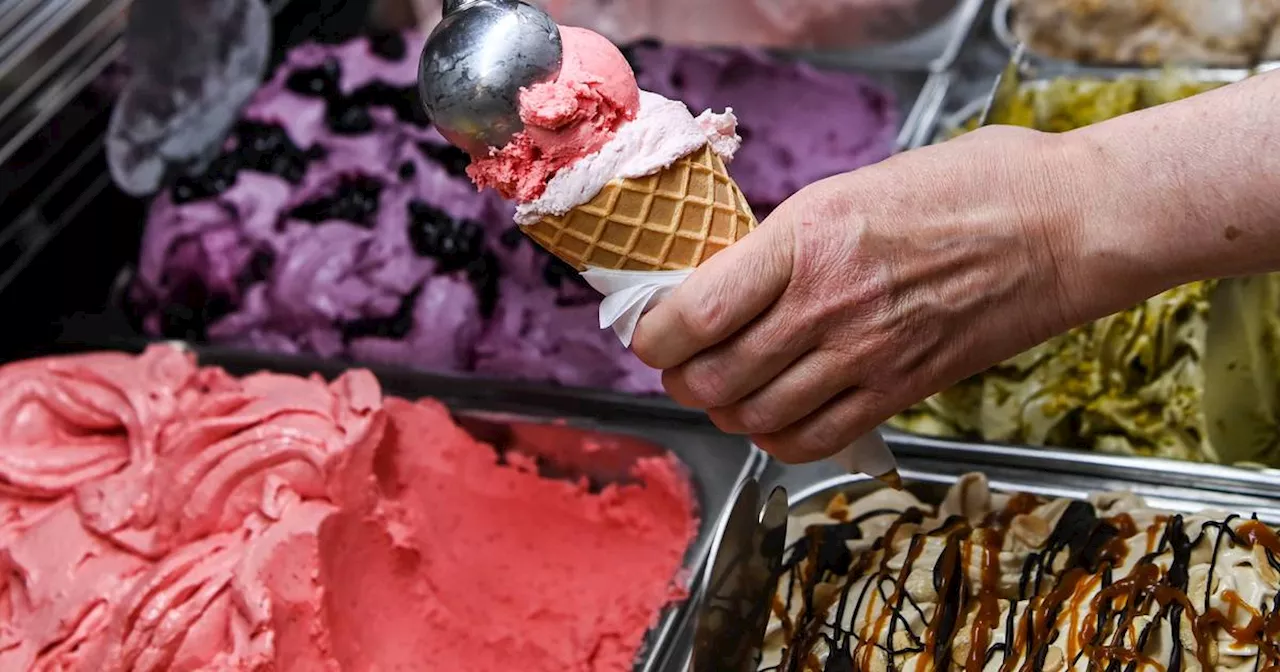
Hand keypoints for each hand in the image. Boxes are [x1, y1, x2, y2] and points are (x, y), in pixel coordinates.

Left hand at [631, 126, 1084, 461]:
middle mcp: (825, 307)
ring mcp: (863, 357)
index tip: (652, 329)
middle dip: (680, 376)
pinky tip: (774, 417)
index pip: (691, 314)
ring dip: (724, 409)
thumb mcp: (846, 190)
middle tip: (683, 360)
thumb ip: (779, 245)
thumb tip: (718, 283)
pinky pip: (811, 442)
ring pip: (752, 418)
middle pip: (712, 377)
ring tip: (726, 388)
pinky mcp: (897, 393)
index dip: (652, 334)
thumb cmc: (963, 190)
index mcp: (803, 241)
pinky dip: (775, 439)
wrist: (1057, 227)